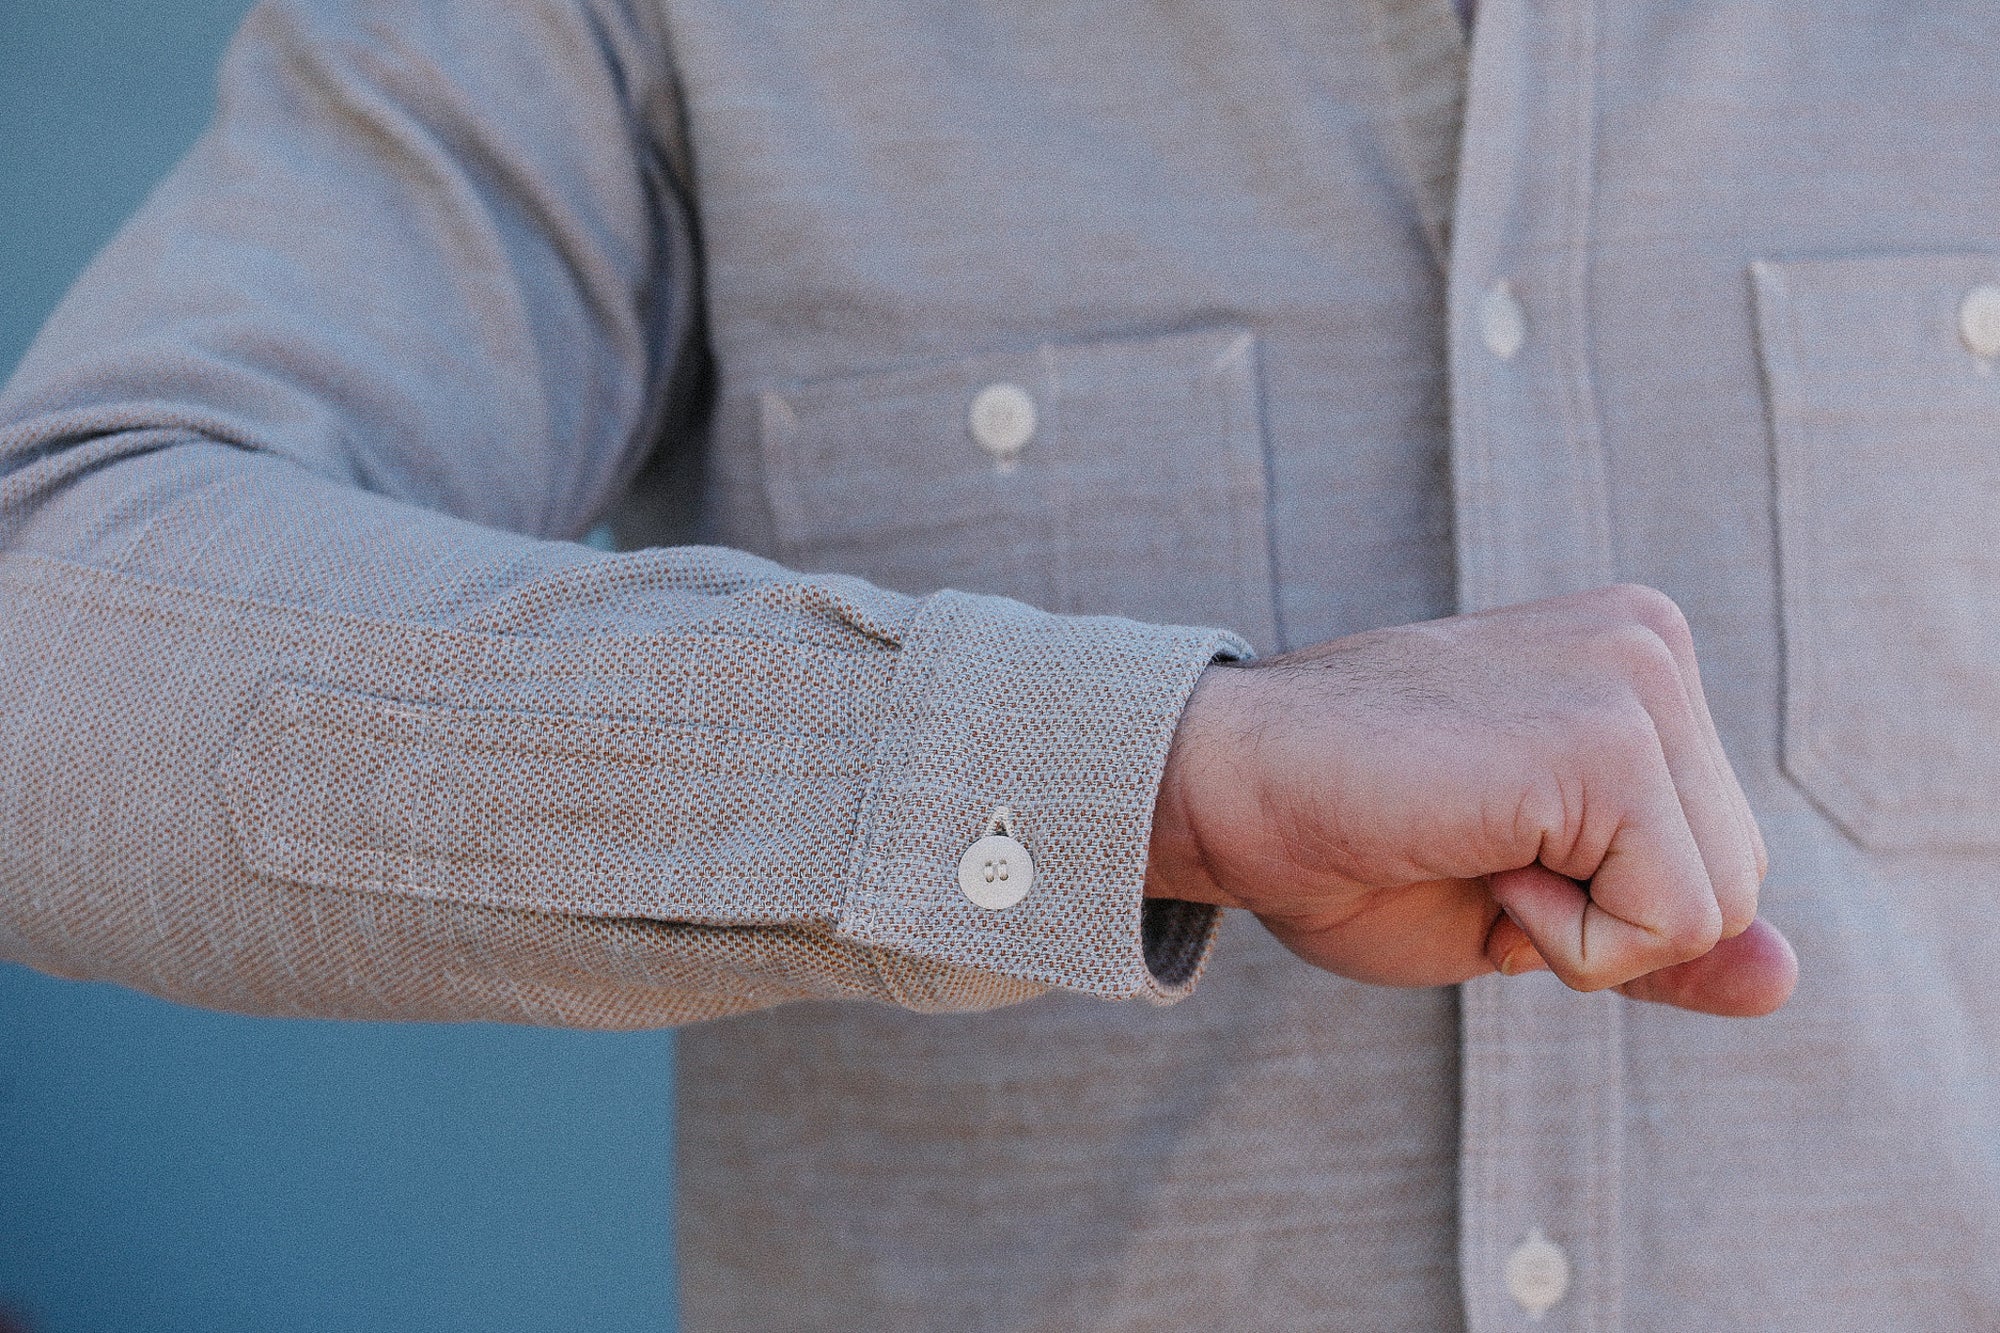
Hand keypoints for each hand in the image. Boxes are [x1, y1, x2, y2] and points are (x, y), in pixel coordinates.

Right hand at [1146, 585, 1796, 1016]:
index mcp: (1635, 663)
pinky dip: (1569, 944)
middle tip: (1469, 852)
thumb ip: (1662, 932)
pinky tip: (1472, 853)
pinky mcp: (1609, 736)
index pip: (1715, 857)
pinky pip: (1671, 923)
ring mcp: (1635, 677)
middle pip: (1736, 881)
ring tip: (1467, 844)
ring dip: (1584, 934)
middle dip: (1605, 923)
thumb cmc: (1349, 843)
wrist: (1220, 790)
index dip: (1597, 909)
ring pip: (1716, 907)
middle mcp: (1651, 644)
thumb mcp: (1535, 903)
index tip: (1479, 845)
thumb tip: (1786, 982)